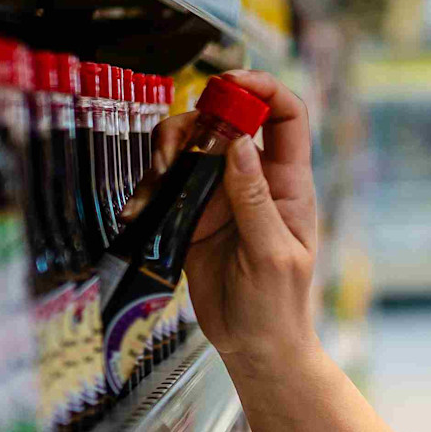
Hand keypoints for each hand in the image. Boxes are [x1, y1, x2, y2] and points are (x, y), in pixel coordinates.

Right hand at [160, 70, 321, 374]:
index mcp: (288, 185)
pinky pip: (169, 182)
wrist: (254, 347)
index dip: (262, 88)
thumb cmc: (278, 308)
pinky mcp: (192, 215)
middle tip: (176, 146)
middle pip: (228, 120)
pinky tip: (142, 204)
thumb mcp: (272, 255)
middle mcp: (254, 181)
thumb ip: (255, 200)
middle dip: (199, 119)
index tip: (229, 84)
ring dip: (169, 149)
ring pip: (193, 146)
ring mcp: (221, 196)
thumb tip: (239, 145)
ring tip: (158, 176)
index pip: (286, 117)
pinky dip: (151, 184)